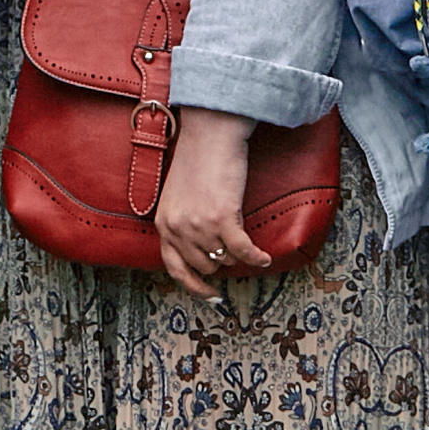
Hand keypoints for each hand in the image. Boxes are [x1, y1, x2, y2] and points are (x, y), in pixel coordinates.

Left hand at [156, 108, 271, 299]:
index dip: (194, 285)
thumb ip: (183, 223)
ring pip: (223, 260)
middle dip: (220, 261)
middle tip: (233, 251)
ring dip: (237, 257)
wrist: (210, 134)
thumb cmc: (198, 160)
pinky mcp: (222, 218)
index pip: (174, 268)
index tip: (210, 295)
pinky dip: (256, 258)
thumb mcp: (178, 196)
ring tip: (250, 249)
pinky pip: (242, 252)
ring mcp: (199, 225)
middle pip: (203, 266)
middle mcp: (178, 227)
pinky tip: (264, 257)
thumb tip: (203, 252)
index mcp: (163, 222)